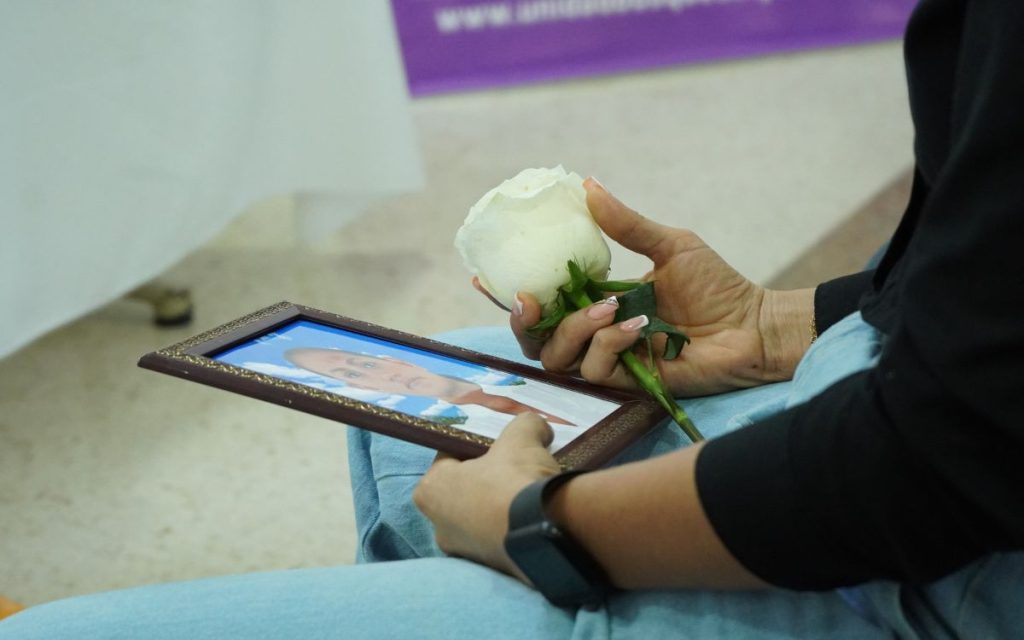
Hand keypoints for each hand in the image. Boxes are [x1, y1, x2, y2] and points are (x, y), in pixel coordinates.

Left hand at [412, 413, 560, 580]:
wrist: (545, 534)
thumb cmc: (515, 480)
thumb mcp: (522, 437)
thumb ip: (525, 424)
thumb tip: (538, 428)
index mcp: (430, 491)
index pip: (448, 459)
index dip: (475, 448)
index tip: (498, 447)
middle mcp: (439, 527)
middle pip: (464, 491)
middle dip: (487, 480)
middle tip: (515, 468)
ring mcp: (464, 553)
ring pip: (482, 519)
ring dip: (501, 506)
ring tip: (530, 493)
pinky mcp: (491, 571)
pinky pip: (500, 540)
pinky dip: (514, 529)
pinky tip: (536, 516)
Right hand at [480, 179, 812, 395]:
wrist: (753, 325)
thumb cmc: (716, 287)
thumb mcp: (668, 244)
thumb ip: (625, 223)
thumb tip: (586, 183)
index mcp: (598, 300)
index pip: (543, 303)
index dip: (510, 295)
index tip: (486, 276)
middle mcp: (596, 334)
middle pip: (535, 340)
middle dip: (524, 321)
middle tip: (532, 300)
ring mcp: (611, 361)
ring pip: (558, 357)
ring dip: (576, 329)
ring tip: (609, 308)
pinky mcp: (628, 385)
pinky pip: (595, 370)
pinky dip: (609, 345)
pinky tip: (638, 330)